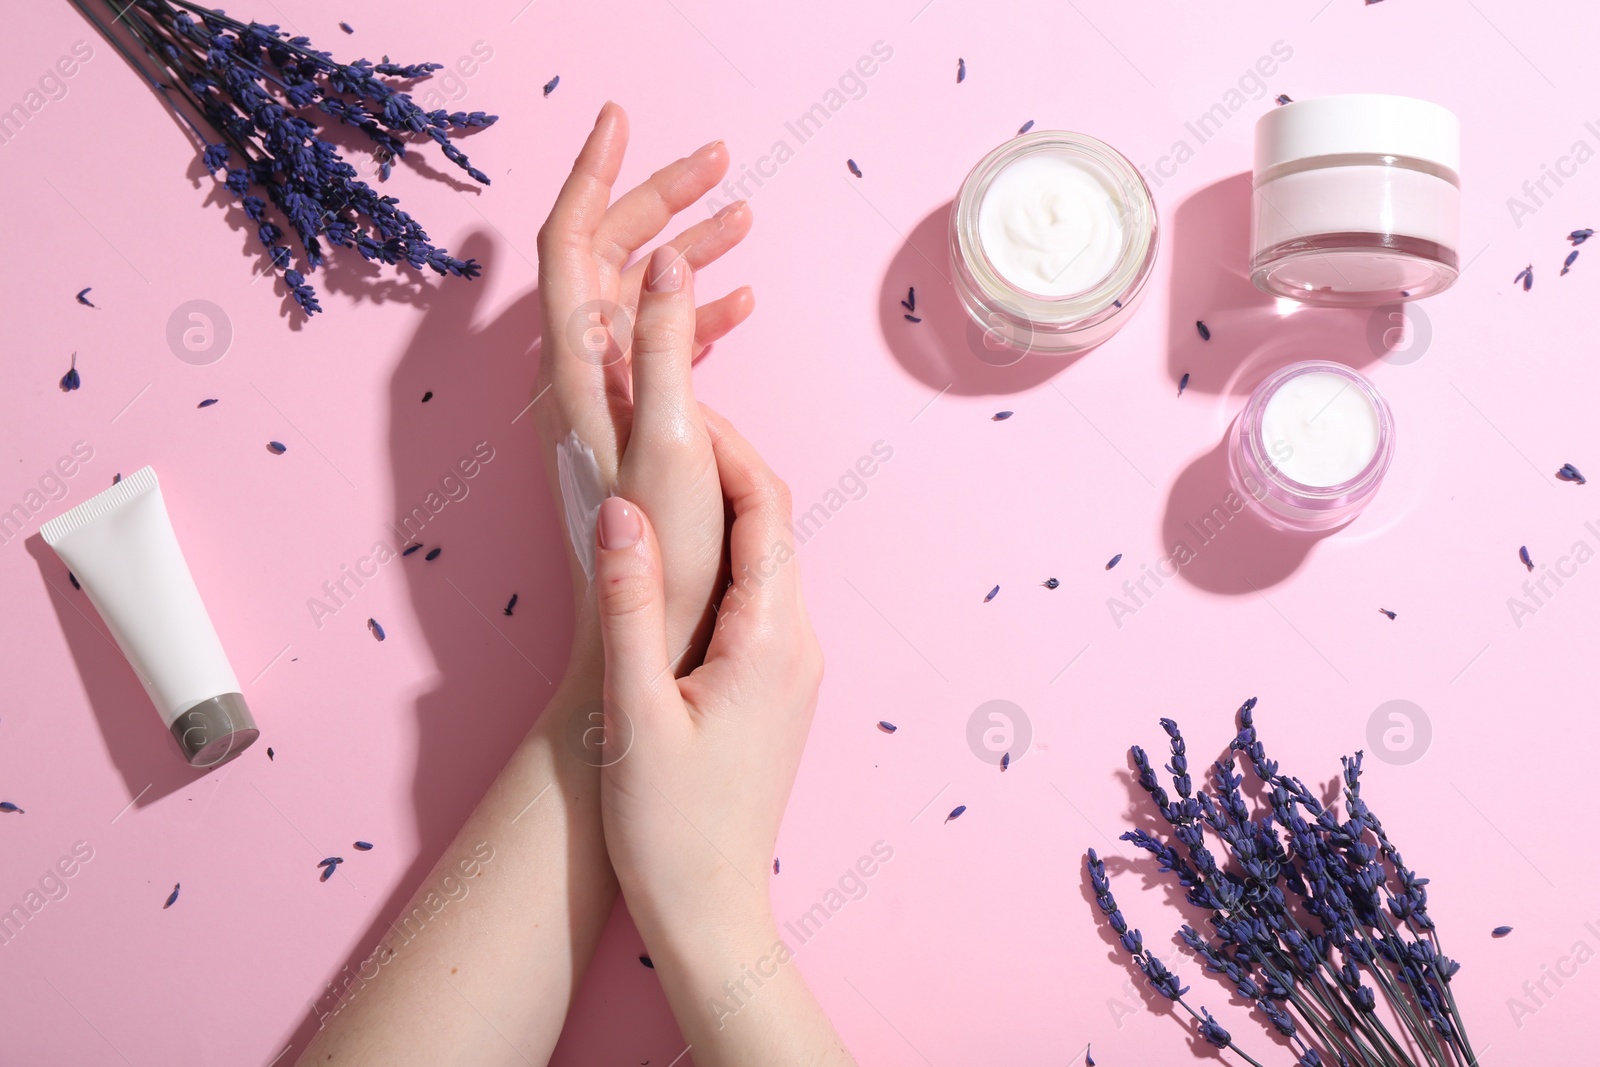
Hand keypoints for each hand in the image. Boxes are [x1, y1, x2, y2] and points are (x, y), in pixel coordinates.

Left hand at [533, 101, 753, 668]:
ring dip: (684, 250)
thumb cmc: (659, 557)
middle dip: (658, 198)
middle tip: (720, 160)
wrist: (641, 638)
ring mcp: (604, 401)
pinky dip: (695, 313)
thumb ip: (667, 344)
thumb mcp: (670, 442)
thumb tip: (673, 256)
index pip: (566, 241)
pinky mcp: (631, 427)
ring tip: (743, 217)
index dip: (591, 173)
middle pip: (605, 256)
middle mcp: (578, 376)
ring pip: (637, 296)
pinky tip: (739, 304)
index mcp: (576, 369)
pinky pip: (659, 345)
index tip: (621, 117)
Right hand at [592, 406, 820, 939]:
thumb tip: (623, 506)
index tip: (674, 401)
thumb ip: (630, 603)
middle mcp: (798, 642)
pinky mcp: (774, 685)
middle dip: (720, 465)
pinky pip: (754, 596)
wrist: (710, 912)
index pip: (763, 506)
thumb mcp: (634, 711)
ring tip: (650, 474)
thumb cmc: (669, 826)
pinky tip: (664, 557)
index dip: (723, 445)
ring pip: (761, 557)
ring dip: (714, 510)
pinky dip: (715, 559)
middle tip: (656, 421)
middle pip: (769, 522)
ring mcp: (793, 665)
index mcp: (772, 638)